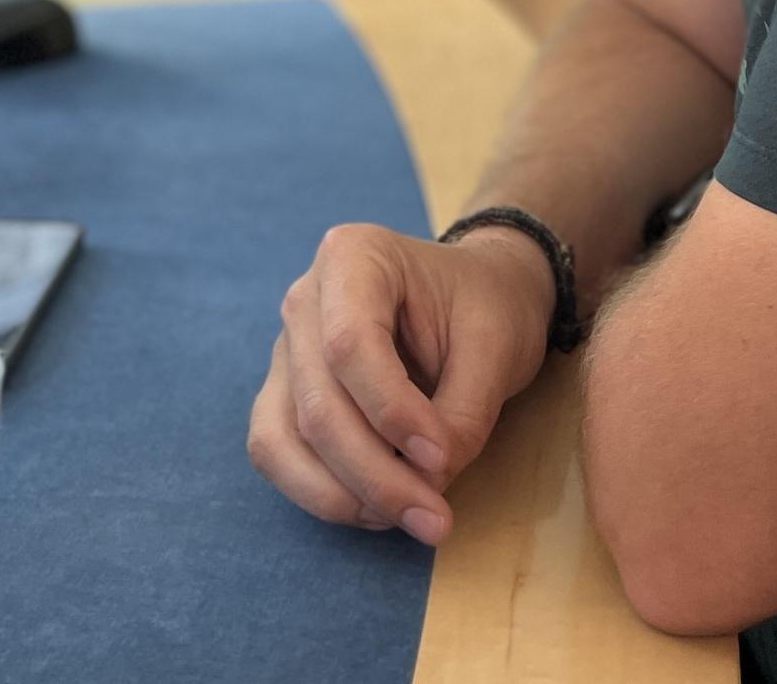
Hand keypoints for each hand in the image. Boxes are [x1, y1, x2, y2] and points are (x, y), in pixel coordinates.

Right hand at [248, 221, 555, 543]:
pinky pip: (277, 453)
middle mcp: (304, 299)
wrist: (477, 296)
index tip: (442, 459)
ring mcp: (287, 349)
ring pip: (284, 438)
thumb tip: (426, 482)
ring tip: (409, 518)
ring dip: (343, 494)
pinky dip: (320, 493)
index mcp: (354, 257)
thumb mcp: (498, 345)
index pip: (351, 345)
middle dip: (374, 474)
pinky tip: (376, 510)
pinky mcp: (285, 395)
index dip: (392, 413)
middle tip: (434, 520)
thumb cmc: (488, 306)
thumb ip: (465, 411)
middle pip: (318, 402)